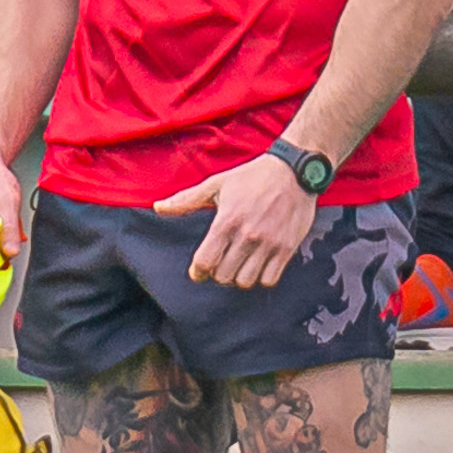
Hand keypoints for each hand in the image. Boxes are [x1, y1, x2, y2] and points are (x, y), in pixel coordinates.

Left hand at [154, 154, 317, 288]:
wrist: (295, 171)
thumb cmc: (251, 177)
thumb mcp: (216, 184)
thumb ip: (186, 200)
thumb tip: (158, 208)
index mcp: (226, 221)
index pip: (205, 261)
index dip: (198, 272)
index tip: (198, 272)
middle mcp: (248, 235)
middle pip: (224, 275)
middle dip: (217, 274)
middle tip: (219, 265)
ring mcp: (269, 243)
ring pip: (246, 281)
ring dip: (238, 278)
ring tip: (238, 266)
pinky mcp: (288, 248)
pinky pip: (270, 279)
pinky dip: (261, 278)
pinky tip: (257, 266)